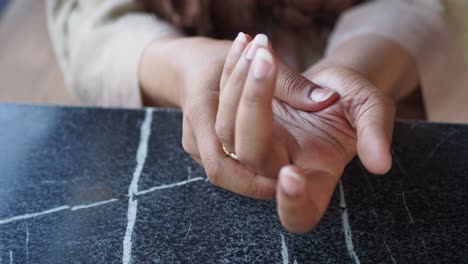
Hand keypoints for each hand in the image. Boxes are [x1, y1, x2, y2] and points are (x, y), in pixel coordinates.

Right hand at [139, 35, 338, 196]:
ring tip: (288, 173)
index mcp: (200, 108)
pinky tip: (274, 161)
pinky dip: (250, 163)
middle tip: (292, 181)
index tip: (288, 174)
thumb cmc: (218, 58)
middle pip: (222, 172)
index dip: (250, 172)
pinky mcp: (206, 150)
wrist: (187, 66)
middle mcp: (195, 135)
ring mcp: (197, 146)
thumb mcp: (251, 59)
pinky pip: (228, 163)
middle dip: (255, 181)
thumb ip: (288, 81)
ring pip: (227, 171)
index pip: (220, 154)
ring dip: (256, 172)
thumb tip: (327, 100)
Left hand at [215, 34, 394, 232]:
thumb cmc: (354, 101)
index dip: (292, 203)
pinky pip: (222, 103)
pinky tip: (246, 44)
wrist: (330, 84)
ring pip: (227, 129)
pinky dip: (232, 71)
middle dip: (254, 106)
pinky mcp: (239, 122)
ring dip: (239, 84)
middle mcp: (280, 166)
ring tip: (261, 48)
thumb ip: (375, 134)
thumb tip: (380, 163)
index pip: (299, 213)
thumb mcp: (371, 109)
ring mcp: (256, 144)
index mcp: (318, 176)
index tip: (293, 174)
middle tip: (266, 61)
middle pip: (251, 156)